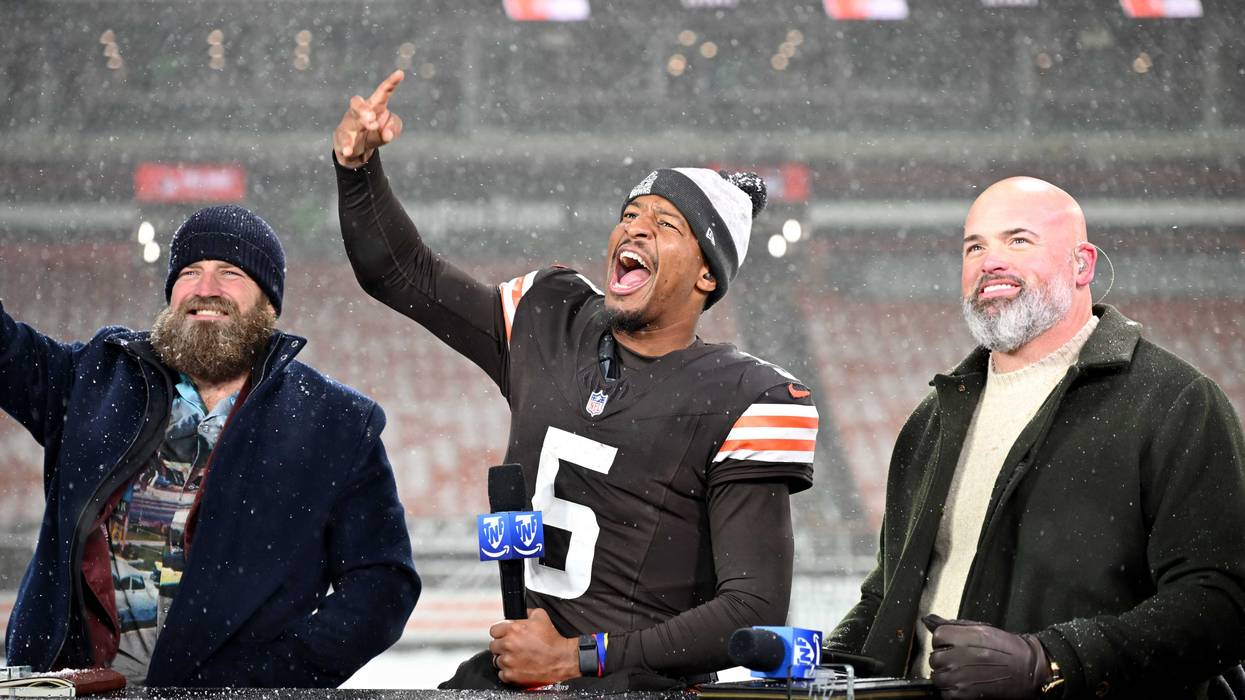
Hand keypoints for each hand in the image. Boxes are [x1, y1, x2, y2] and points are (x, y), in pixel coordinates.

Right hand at [333, 69, 404, 168]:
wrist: (357, 152)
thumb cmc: (375, 134)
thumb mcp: (391, 131)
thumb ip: (394, 129)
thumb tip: (387, 134)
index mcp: (374, 106)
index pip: (382, 93)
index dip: (391, 83)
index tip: (400, 73)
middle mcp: (358, 111)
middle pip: (357, 103)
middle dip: (365, 108)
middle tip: (373, 118)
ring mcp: (348, 123)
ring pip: (350, 118)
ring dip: (361, 121)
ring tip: (372, 126)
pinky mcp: (341, 137)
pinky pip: (343, 140)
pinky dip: (346, 145)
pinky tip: (349, 150)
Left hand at [488, 608, 579, 685]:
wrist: (561, 660)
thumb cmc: (552, 641)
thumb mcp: (541, 616)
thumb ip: (527, 612)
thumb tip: (521, 612)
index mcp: (513, 630)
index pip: (494, 630)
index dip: (501, 632)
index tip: (505, 635)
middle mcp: (508, 645)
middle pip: (494, 645)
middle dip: (502, 646)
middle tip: (513, 647)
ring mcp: (508, 661)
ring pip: (497, 660)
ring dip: (505, 658)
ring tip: (518, 657)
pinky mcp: (511, 675)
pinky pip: (502, 673)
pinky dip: (509, 671)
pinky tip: (518, 667)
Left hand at [922, 614, 1051, 698]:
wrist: (1030, 671)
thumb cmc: (1011, 650)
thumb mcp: (984, 629)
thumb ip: (956, 626)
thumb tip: (931, 621)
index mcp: (966, 637)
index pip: (937, 636)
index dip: (943, 640)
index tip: (950, 644)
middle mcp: (961, 656)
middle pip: (934, 657)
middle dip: (944, 658)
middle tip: (957, 660)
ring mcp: (961, 677)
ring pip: (937, 676)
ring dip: (946, 675)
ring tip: (961, 673)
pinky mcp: (964, 694)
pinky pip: (945, 693)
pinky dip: (951, 691)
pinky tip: (963, 684)